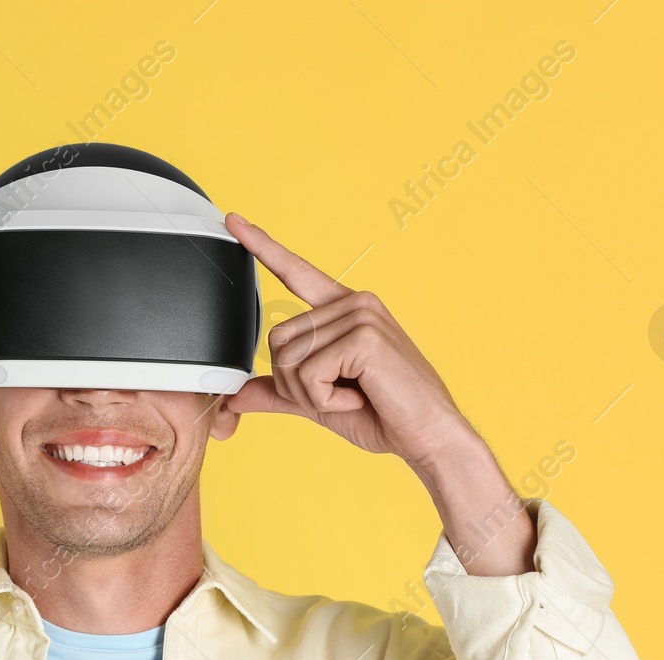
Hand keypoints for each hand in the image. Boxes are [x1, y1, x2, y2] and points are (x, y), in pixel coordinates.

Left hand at [223, 212, 477, 472]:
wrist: (428, 436)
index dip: (263, 247)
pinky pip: (309, 373)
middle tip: (336, 394)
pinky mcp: (364, 337)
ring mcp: (361, 315)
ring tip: (352, 396)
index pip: (297, 272)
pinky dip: (325, 398)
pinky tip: (359, 397)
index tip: (235, 220)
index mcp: (345, 310)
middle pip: (277, 339)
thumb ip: (280, 392)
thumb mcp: (319, 400)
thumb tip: (236, 395)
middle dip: (294, 383)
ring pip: (289, 358)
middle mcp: (354, 303)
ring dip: (310, 393)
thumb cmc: (385, 416)